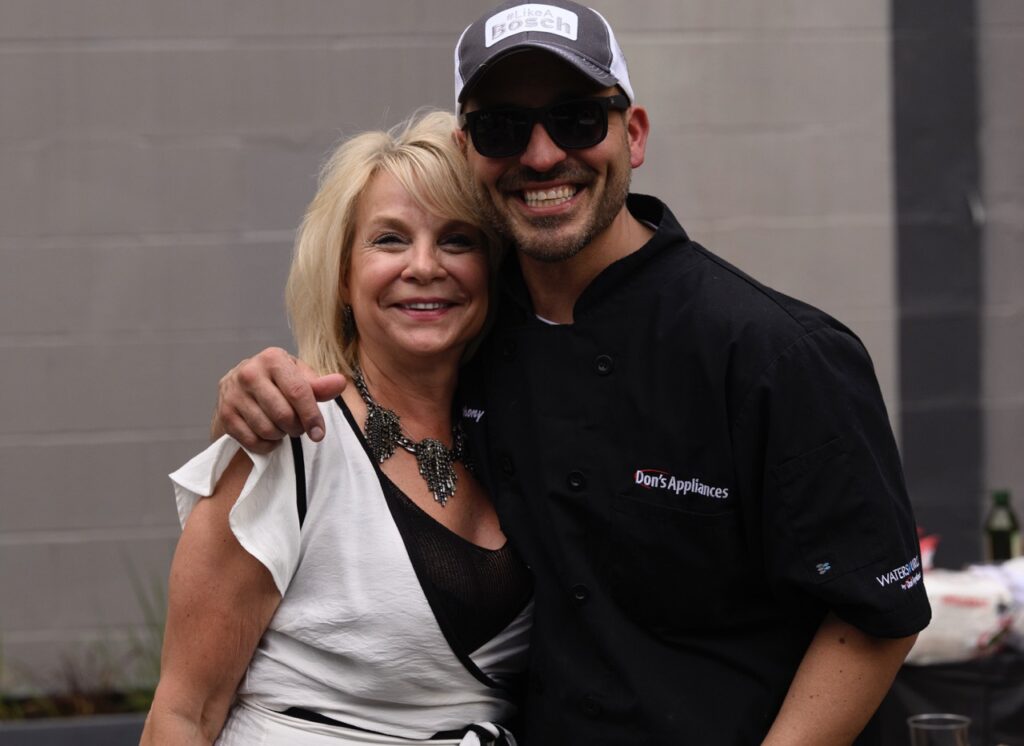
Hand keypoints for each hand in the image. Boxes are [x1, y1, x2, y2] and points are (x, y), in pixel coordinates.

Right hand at [212, 347, 346, 453]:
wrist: (238, 384)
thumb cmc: (276, 381)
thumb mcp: (299, 377)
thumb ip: (319, 385)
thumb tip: (340, 383)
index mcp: (272, 358)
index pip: (298, 392)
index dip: (312, 416)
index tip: (319, 433)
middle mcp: (249, 373)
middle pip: (284, 415)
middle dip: (297, 427)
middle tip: (299, 426)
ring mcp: (233, 394)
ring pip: (268, 429)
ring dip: (281, 435)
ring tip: (282, 426)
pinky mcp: (225, 414)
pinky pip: (253, 441)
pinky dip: (266, 444)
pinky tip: (269, 435)